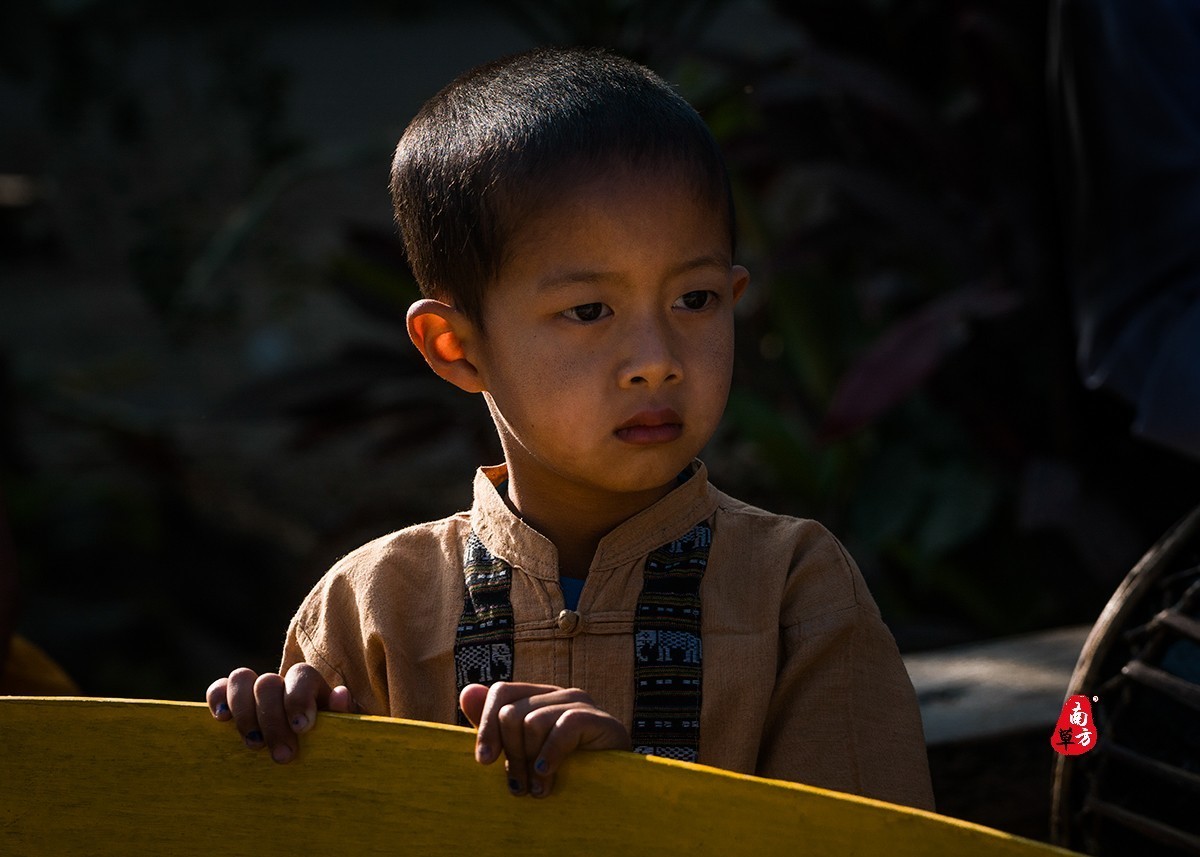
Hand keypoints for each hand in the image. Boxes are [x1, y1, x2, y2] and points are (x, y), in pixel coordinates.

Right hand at [206, 663, 354, 762]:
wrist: (312, 759)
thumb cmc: (330, 744)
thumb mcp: (343, 733)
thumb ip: (345, 715)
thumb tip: (340, 695)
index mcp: (311, 686)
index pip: (301, 675)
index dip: (298, 699)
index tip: (302, 728)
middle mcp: (281, 683)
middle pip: (268, 683)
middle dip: (272, 720)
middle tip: (282, 756)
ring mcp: (255, 691)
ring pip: (241, 678)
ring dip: (243, 713)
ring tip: (254, 746)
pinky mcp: (233, 703)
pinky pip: (219, 688)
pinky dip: (217, 698)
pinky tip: (222, 720)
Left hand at [458, 682, 629, 798]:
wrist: (612, 791)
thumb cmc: (563, 772)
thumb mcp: (524, 752)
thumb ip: (495, 725)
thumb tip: (466, 692)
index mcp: (538, 697)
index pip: (501, 692)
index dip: (486, 726)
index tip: (485, 762)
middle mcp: (558, 694)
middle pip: (512, 712)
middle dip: (511, 755)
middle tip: (519, 787)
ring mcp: (580, 704)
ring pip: (532, 722)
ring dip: (530, 764)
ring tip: (539, 790)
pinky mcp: (599, 720)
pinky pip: (562, 728)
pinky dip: (550, 756)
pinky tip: (548, 777)